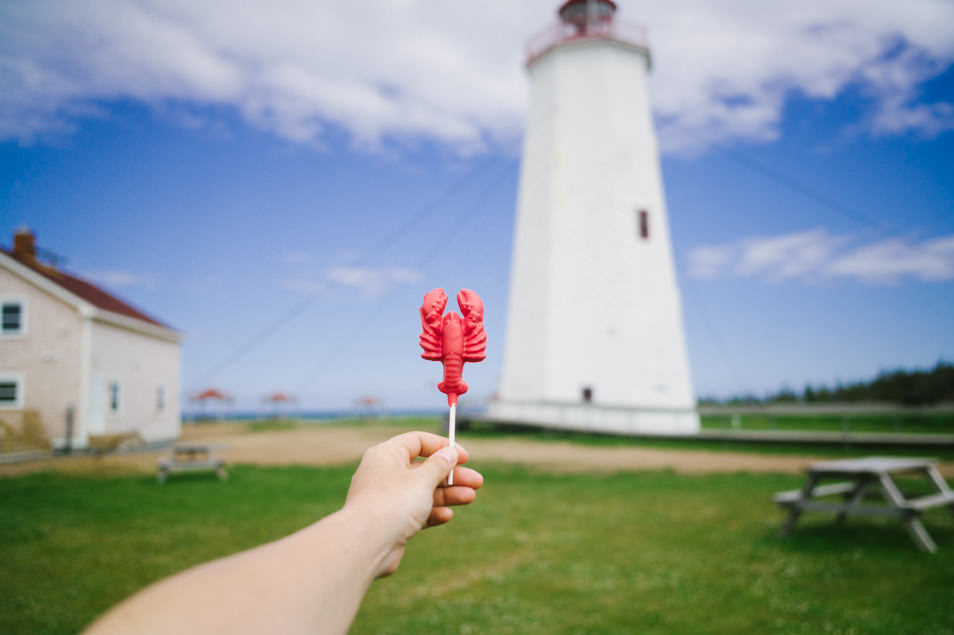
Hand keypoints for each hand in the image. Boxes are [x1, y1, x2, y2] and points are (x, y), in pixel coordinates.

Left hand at [344, 431, 482, 576]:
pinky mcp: (390, 522)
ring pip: (422, 492)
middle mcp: (384, 474)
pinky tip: (447, 515)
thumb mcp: (422, 479)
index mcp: (386, 455)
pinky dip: (432, 512)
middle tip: (477, 482)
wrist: (367, 544)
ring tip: (470, 497)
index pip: (417, 442)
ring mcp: (386, 499)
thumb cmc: (392, 504)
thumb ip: (439, 465)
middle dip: (452, 475)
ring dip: (447, 494)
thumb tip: (450, 453)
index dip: (442, 447)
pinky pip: (415, 512)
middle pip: (423, 469)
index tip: (464, 457)